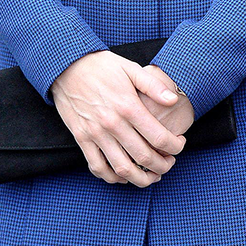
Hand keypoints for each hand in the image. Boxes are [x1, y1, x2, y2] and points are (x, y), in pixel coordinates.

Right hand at [50, 50, 186, 187]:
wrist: (66, 66)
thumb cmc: (102, 66)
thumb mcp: (130, 68)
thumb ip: (154, 86)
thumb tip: (173, 100)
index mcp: (128, 106)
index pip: (159, 137)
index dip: (175, 146)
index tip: (179, 144)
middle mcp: (113, 124)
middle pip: (144, 157)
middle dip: (163, 166)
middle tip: (169, 163)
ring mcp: (95, 133)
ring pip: (122, 169)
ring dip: (141, 179)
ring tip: (152, 176)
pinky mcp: (82, 138)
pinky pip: (97, 167)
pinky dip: (112, 178)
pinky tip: (124, 176)